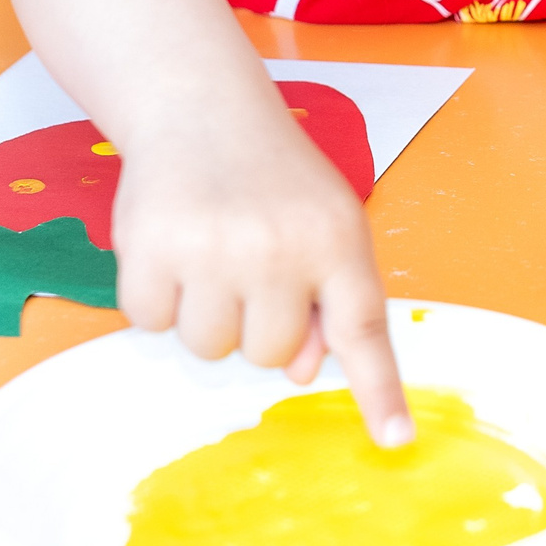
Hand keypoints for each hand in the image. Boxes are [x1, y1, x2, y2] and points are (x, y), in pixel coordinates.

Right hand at [108, 115, 410, 445]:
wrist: (200, 106)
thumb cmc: (271, 175)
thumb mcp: (325, 222)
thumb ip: (329, 298)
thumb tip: (302, 370)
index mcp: (336, 239)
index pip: (363, 328)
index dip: (379, 389)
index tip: (394, 439)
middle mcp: (279, 246)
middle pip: (268, 355)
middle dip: (255, 322)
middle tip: (247, 264)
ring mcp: (213, 248)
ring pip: (209, 347)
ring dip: (203, 313)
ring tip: (208, 251)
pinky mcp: (151, 247)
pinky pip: (151, 323)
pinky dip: (155, 296)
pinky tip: (170, 245)